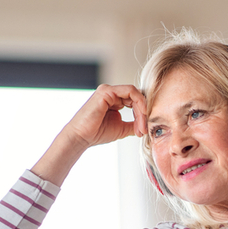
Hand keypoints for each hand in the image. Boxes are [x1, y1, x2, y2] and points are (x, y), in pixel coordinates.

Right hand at [32, 84, 148, 185]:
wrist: (81, 137)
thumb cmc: (97, 133)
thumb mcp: (121, 128)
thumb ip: (133, 124)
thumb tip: (145, 125)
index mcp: (114, 100)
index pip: (136, 101)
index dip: (143, 114)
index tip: (143, 131)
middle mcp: (112, 93)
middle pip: (137, 97)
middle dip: (144, 114)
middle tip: (144, 130)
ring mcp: (109, 90)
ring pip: (135, 94)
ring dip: (142, 110)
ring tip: (141, 126)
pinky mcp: (107, 91)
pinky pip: (130, 91)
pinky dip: (139, 103)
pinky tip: (139, 116)